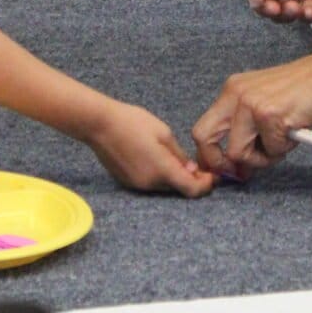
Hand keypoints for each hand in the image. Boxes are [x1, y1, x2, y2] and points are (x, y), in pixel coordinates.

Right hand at [82, 102, 214, 196]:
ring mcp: (137, 185)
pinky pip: (150, 183)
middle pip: (178, 189)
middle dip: (191, 180)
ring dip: (175, 177)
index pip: (191, 189)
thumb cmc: (133, 122)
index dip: (205, 185)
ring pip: (164, 187)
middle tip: (199, 166)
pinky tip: (158, 159)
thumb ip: (179, 155)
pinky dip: (160, 176)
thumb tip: (191, 170)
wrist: (99, 124)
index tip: (212, 176)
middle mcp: (150, 183)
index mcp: (162, 170)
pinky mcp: (127, 181)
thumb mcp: (163, 133)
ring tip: (178, 159)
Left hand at [192, 51, 311, 180]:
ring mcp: (250, 104)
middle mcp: (235, 94)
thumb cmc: (303, 90)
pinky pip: (270, 150)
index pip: (203, 128)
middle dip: (219, 162)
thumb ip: (246, 131)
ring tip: (282, 143)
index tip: (225, 170)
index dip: (209, 155)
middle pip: (204, 138)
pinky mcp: (269, 115)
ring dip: (262, 158)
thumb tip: (237, 168)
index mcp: (231, 91)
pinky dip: (284, 148)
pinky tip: (295, 131)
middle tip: (240, 173)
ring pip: (238, 152)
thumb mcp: (264, 104)